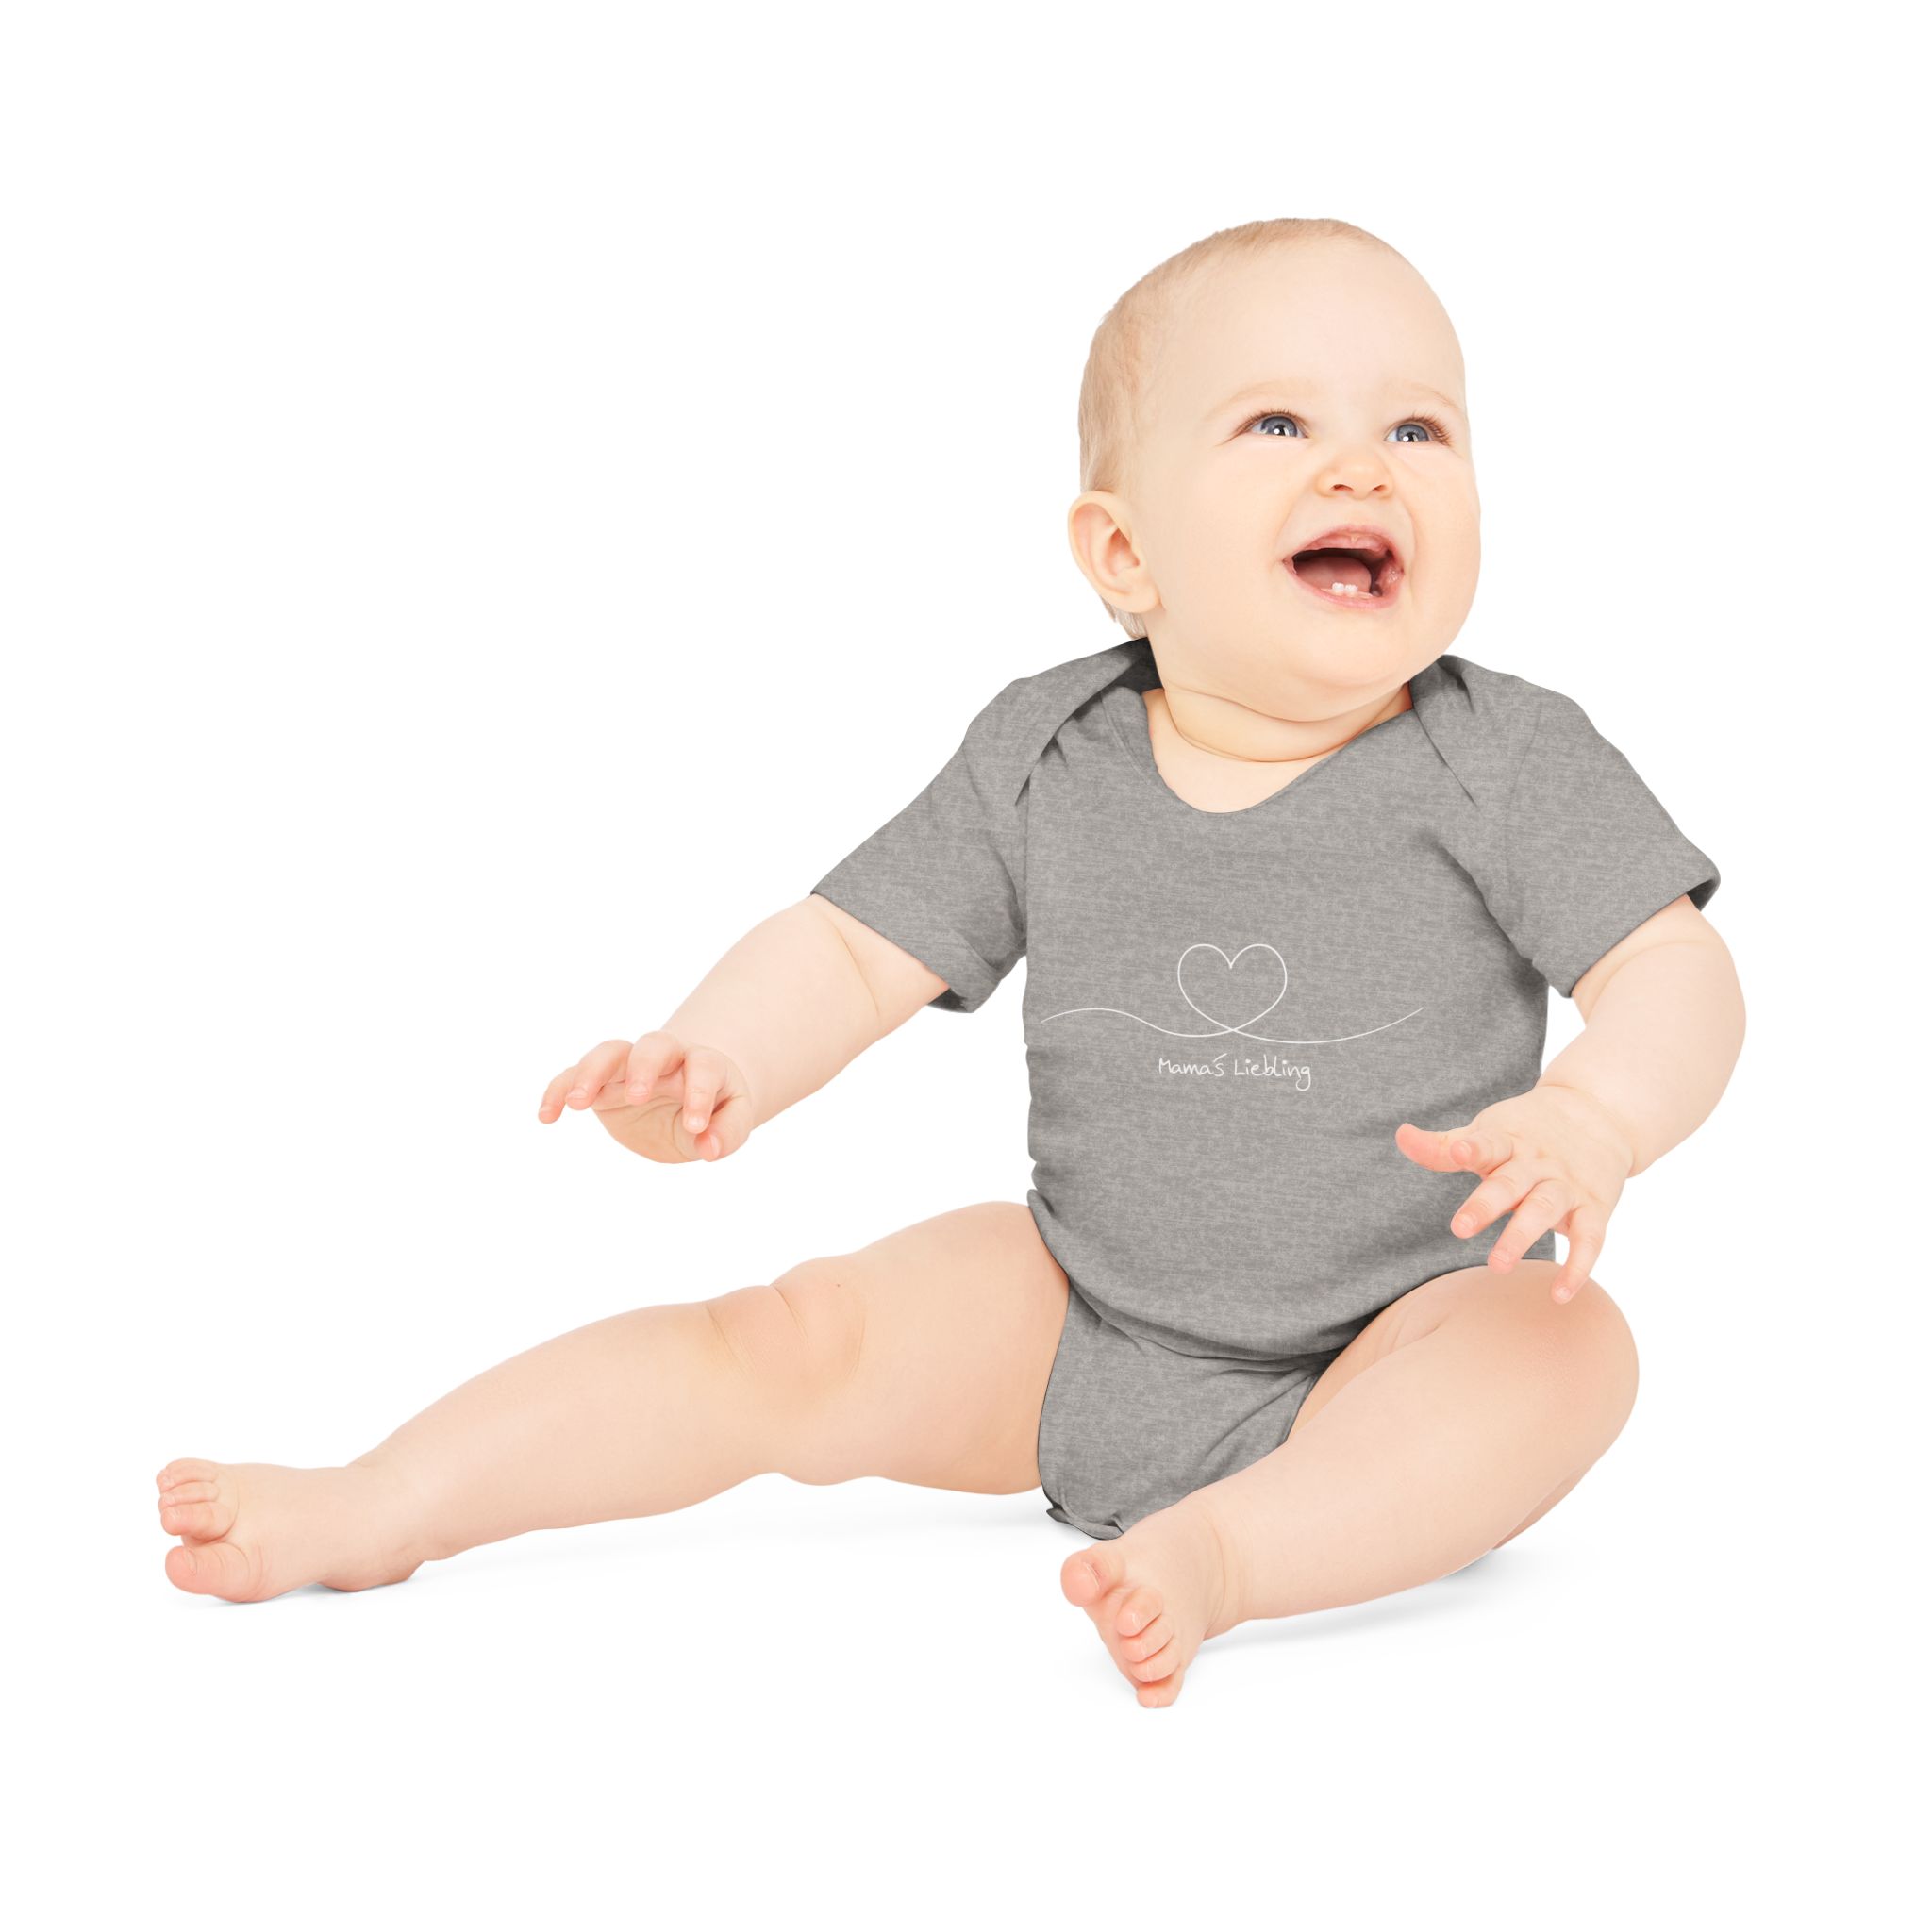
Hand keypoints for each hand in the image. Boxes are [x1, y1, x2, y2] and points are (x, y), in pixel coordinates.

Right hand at [536, 1030, 753, 1164]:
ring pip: (609, 1052)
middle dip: (643, 1066)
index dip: (700, 1093)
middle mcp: (666, 1058)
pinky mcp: (602, 1083)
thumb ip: (727, 1132)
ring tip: (579, 1103)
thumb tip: (709, 1148)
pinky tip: (547, 1115)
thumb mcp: (731, 1122)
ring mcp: (630, 1067)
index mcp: (703, 1063)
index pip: (703, 1066)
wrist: (686, 1102)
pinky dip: (559, 1090)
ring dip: (592, 1072)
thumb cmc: (714, 1109)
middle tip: (636, 1095)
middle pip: (654, 1045)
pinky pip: (575, 1076)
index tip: (695, 1127)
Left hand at [1394, 1084, 1635, 1302]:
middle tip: (1459, 1228)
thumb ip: (1443, 1147)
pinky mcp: (1594, 1207)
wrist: (1597, 1115)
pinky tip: (1560, 1295)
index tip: (1460, 1151)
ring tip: (1498, 1265)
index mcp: (1508, 1141)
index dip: (1474, 1147)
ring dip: (1522, 1236)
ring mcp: (1566, 1185)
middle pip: (1510, 1182)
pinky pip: (1590, 1239)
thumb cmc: (1526, 1131)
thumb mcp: (1488, 1132)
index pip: (1489, 1143)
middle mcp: (1537, 1163)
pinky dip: (1579, 1266)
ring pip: (1545, 1209)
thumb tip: (1401, 1135)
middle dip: (1486, 1204)